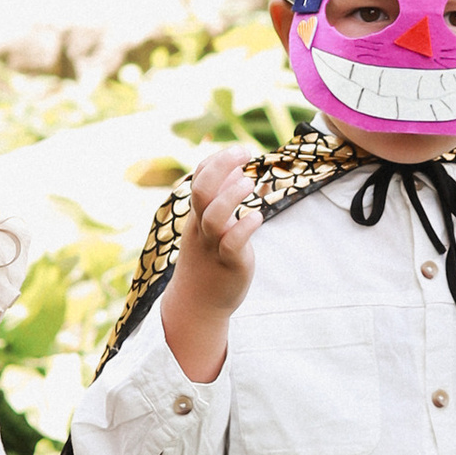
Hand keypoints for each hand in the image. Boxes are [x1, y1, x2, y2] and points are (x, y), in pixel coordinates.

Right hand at [178, 143, 258, 311]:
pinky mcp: (228, 263)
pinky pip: (232, 244)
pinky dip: (245, 227)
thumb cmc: (208, 259)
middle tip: (244, 152)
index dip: (217, 161)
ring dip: (231, 196)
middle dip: (221, 166)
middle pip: (202, 191)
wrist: (198, 304)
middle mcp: (202, 227)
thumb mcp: (210, 226)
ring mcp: (213, 245)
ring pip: (214, 217)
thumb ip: (222, 199)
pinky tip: (258, 217)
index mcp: (197, 215)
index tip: (239, 150)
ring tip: (250, 183)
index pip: (199, 178)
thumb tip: (237, 170)